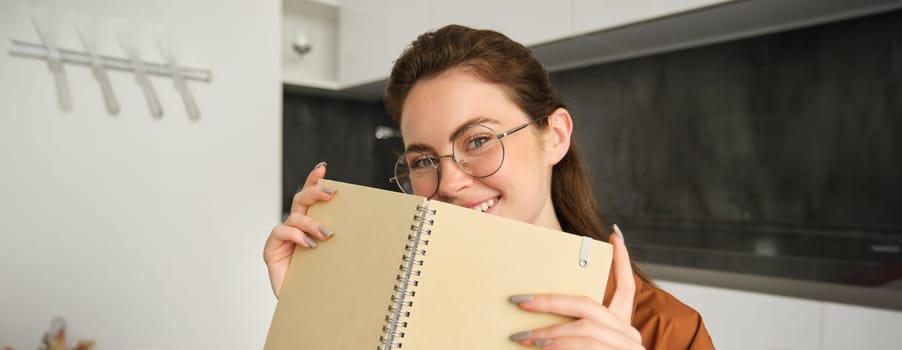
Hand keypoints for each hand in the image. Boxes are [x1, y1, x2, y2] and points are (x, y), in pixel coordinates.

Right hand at [263, 162, 336, 297]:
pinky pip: (280, 232)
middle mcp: (296, 228)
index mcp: (311, 226)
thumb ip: (344, 241)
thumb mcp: (338, 257)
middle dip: (315, 191)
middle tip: (331, 193)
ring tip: (326, 234)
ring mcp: (283, 239)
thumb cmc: (324, 282)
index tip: (323, 167)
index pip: (312, 198)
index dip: (314, 180)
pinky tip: (307, 244)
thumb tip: (370, 225)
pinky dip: (295, 234)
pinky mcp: (272, 250)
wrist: (308, 308)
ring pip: (294, 216)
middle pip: (301, 200)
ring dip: (311, 222)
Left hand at [509, 225, 643, 348]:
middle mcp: (629, 336)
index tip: (615, 233)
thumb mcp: (589, 345)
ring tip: (520, 338)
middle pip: (588, 306)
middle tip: (519, 300)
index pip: (627, 286)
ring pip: (584, 330)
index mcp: (623, 328)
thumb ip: (575, 329)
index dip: (623, 260)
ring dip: (548, 333)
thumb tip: (537, 313)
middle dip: (550, 301)